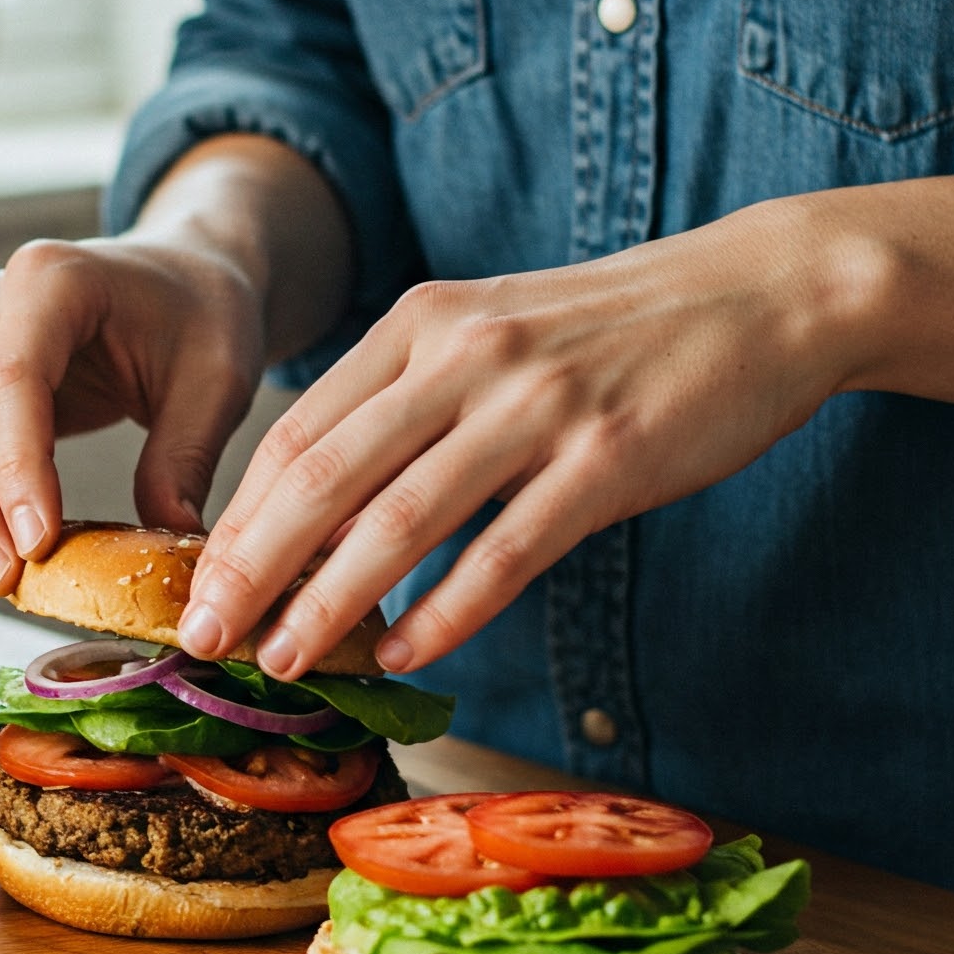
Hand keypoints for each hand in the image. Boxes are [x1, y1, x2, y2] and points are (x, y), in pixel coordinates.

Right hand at [0, 235, 267, 593]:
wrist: (184, 279)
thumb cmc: (200, 314)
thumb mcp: (216, 380)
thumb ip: (185, 456)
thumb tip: (166, 537)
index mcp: (53, 280)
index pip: (12, 381)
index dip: (16, 469)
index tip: (36, 542)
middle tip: (6, 576)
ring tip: (3, 578)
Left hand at [177, 200, 856, 679]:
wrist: (756, 294)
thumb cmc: (609, 330)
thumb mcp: (487, 333)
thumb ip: (406, 400)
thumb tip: (319, 504)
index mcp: (420, 324)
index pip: (298, 433)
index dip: (238, 517)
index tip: (197, 584)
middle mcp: (462, 357)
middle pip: (323, 478)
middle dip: (253, 568)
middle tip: (208, 637)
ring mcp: (534, 407)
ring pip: (399, 521)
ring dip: (331, 603)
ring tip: (286, 659)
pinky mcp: (605, 460)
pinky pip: (504, 551)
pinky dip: (446, 610)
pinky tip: (407, 652)